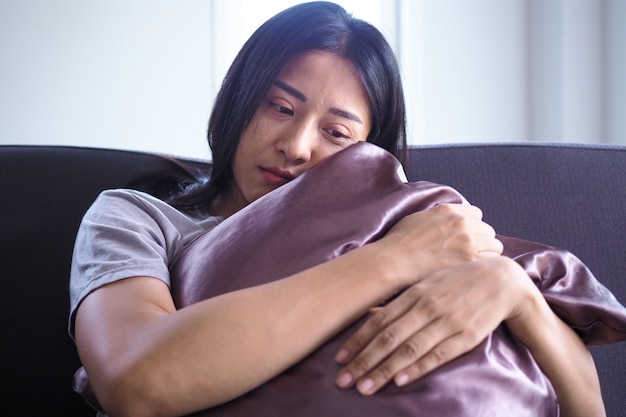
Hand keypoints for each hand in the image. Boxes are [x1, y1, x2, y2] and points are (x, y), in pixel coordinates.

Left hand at [335, 256, 532, 394]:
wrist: (501, 280)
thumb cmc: (457, 282)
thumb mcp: (426, 284)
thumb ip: (399, 301)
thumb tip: (370, 313)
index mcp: (413, 294)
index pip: (378, 321)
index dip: (357, 341)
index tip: (339, 359)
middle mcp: (425, 307)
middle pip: (388, 338)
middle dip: (363, 361)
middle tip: (343, 380)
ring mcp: (445, 321)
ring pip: (408, 349)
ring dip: (383, 370)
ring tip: (364, 388)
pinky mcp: (465, 335)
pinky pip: (437, 355)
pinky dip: (417, 368)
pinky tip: (400, 381)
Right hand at [376, 204, 502, 286]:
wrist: (394, 262)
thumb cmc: (400, 243)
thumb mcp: (419, 218)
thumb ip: (439, 216)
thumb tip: (448, 220)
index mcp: (450, 211)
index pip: (477, 214)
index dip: (473, 227)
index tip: (467, 238)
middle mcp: (462, 223)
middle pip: (488, 231)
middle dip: (482, 242)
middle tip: (470, 255)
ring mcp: (468, 242)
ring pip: (494, 246)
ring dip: (486, 255)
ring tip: (472, 266)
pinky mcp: (470, 261)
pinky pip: (491, 262)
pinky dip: (484, 267)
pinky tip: (472, 273)